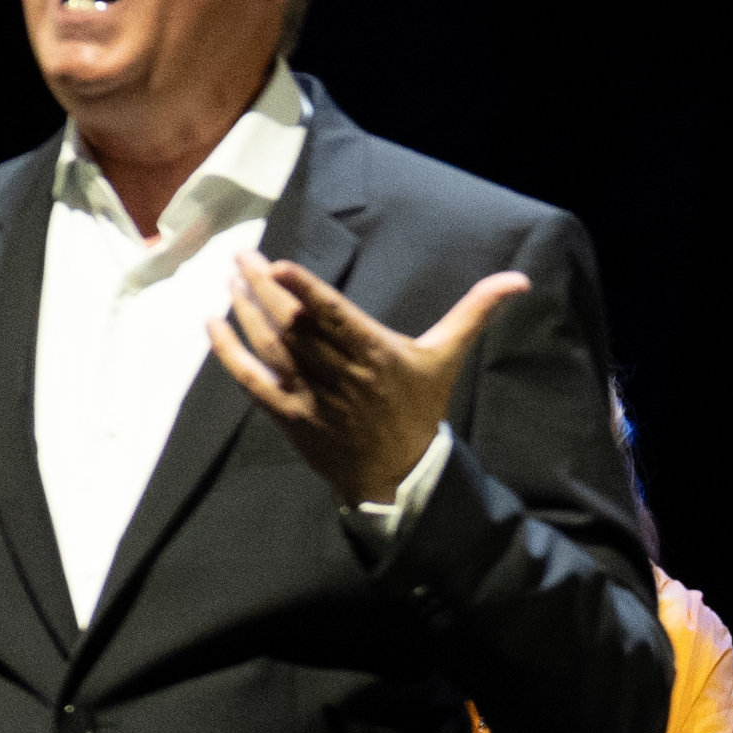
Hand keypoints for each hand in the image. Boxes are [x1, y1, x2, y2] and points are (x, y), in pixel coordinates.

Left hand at [207, 250, 534, 509]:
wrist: (398, 475)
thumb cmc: (420, 408)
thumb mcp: (447, 357)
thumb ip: (475, 312)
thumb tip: (519, 279)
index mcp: (377, 354)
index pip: (334, 317)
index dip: (306, 292)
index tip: (280, 266)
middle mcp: (341, 374)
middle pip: (294, 326)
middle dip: (265, 289)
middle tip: (244, 257)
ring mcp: (311, 397)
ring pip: (271, 348)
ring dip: (246, 311)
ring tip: (232, 280)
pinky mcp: (289, 416)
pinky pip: (252, 381)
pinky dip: (230, 354)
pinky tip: (214, 324)